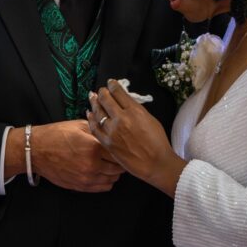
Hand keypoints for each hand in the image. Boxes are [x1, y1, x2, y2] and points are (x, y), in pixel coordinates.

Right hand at [10, 120, 123, 191]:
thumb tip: (111, 130)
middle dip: (120, 160)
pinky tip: (103, 172)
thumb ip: (98, 129)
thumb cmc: (54, 136)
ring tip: (110, 163)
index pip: (119, 151)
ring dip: (114, 171)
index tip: (122, 145)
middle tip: (118, 154)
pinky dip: (107, 181)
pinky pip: (104, 187)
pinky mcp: (81, 186)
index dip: (122, 147)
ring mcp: (86, 178)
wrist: (36, 151)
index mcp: (93, 147)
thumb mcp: (78, 125)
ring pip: (113, 178)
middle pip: (118, 167)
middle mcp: (92, 165)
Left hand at [86, 79, 185, 196]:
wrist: (155, 163)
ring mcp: (112, 131)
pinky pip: (95, 128)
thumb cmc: (157, 142)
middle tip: (101, 90)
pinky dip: (91, 119)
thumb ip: (136, 109)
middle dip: (102, 92)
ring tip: (93, 97)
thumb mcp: (150, 119)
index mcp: (134, 110)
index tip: (110, 83)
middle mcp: (121, 118)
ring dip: (94, 103)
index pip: (118, 92)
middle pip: (106, 99)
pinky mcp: (107, 142)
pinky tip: (89, 114)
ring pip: (98, 112)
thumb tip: (125, 102)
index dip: (112, 85)